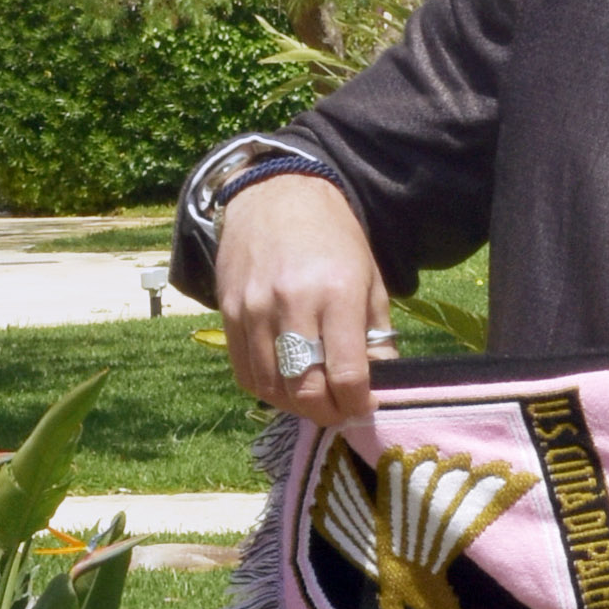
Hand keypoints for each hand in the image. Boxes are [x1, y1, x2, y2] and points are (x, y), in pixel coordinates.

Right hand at [215, 174, 391, 425]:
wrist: (276, 195)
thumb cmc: (333, 240)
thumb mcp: (369, 281)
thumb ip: (376, 336)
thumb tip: (379, 388)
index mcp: (336, 294)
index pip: (346, 374)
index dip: (358, 404)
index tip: (366, 406)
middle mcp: (292, 303)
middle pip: (306, 388)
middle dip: (328, 413)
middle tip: (340, 411)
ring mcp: (254, 309)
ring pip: (272, 387)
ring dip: (296, 406)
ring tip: (316, 400)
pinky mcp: (229, 312)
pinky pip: (244, 372)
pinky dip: (268, 389)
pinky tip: (287, 384)